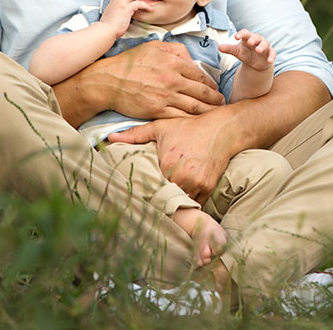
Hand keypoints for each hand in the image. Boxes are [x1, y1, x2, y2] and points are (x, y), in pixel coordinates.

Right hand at [53, 40, 224, 127]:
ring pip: (195, 106)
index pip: (201, 75)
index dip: (212, 85)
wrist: (107, 81)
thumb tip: (192, 60)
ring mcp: (166, 96)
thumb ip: (176, 50)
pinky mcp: (157, 110)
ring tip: (215, 114)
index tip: (216, 90)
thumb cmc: (130, 63)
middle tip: (222, 104)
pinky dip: (191, 120)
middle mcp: (173, 79)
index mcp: (174, 62)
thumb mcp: (154, 47)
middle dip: (216, 100)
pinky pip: (180, 117)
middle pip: (203, 92)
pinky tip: (197, 122)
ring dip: (208, 111)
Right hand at [99, 0, 151, 34]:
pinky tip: (150, 9)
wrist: (105, 31)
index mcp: (112, 2)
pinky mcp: (126, 8)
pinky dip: (146, 5)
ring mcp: (121, 3)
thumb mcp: (111, 16)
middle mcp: (116, 0)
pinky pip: (139, 3)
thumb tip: (122, 14)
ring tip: (149, 1)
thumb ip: (116, 12)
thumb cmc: (108, 27)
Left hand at [108, 110, 236, 201]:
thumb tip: (110, 139)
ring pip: (179, 202)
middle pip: (163, 197)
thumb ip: (135, 134)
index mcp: (167, 163)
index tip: (134, 194)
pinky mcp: (208, 187)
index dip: (143, 190)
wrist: (223, 129)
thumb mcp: (162, 127)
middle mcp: (181, 176)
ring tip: (163, 204)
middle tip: (145, 204)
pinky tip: (180, 201)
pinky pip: (194, 203)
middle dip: (156, 199)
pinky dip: (188, 202)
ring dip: (172, 202)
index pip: (149, 186)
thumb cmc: (190, 127)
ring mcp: (196, 183)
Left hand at [218, 29, 275, 70]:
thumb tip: (219, 47)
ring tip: (258, 50)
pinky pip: (272, 53)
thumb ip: (229, 49)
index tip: (236, 37)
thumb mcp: (237, 52)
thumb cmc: (246, 54)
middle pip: (256, 37)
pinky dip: (272, 56)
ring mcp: (264, 46)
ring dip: (262, 46)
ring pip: (265, 44)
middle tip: (249, 42)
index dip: (241, 34)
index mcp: (248, 38)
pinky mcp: (270, 53)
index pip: (245, 33)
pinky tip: (269, 61)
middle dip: (253, 39)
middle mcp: (257, 40)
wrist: (255, 63)